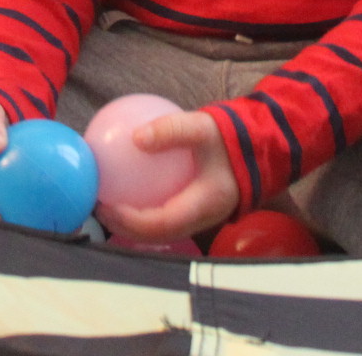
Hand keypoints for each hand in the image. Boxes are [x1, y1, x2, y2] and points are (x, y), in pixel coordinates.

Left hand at [95, 111, 239, 243]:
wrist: (261, 145)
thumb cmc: (232, 136)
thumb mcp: (202, 126)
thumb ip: (171, 130)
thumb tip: (135, 138)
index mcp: (205, 205)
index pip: (162, 224)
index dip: (132, 221)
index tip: (107, 206)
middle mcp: (204, 218)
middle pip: (158, 235)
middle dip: (126, 227)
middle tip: (99, 208)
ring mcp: (203, 217)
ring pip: (163, 230)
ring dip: (134, 223)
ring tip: (108, 204)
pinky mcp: (199, 209)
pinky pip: (168, 216)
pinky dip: (146, 210)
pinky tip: (129, 189)